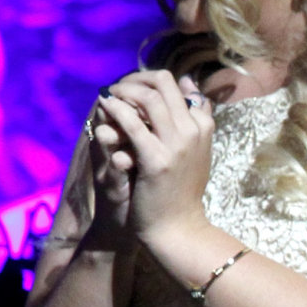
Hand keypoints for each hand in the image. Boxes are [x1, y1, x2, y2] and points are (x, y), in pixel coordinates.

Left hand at [95, 69, 215, 244]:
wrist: (176, 227)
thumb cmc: (180, 188)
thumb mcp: (194, 150)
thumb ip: (194, 118)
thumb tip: (188, 82)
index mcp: (202, 127)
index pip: (178, 87)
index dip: (152, 81)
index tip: (134, 86)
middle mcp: (193, 131)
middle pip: (165, 84)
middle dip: (136, 79)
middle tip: (118, 86)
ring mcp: (177, 145)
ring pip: (149, 99)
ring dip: (124, 91)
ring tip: (109, 95)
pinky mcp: (157, 160)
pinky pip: (132, 125)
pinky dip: (116, 111)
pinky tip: (104, 107)